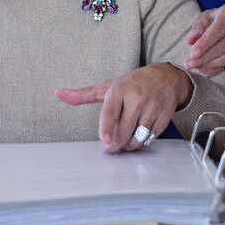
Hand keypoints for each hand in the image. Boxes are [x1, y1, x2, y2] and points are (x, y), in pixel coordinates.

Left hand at [55, 63, 191, 152]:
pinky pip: (149, 139)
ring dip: (127, 146)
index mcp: (120, 90)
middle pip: (123, 131)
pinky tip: (136, 136)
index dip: (107, 129)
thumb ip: (83, 94)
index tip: (104, 142)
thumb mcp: (108, 85)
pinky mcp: (163, 118)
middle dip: (114, 145)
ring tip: (123, 141)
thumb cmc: (133, 82)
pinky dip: (141, 143)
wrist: (166, 77)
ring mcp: (152, 109)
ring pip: (137, 139)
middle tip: (108, 147)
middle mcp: (137, 98)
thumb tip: (58, 93)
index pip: (111, 112)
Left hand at [183, 4, 224, 74]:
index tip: (193, 54)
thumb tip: (190, 40)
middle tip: (190, 64)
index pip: (218, 30)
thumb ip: (198, 27)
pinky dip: (218, 69)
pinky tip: (205, 69)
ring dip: (211, 65)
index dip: (205, 43)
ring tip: (196, 66)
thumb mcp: (206, 18)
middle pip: (224, 45)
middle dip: (205, 57)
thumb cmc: (217, 20)